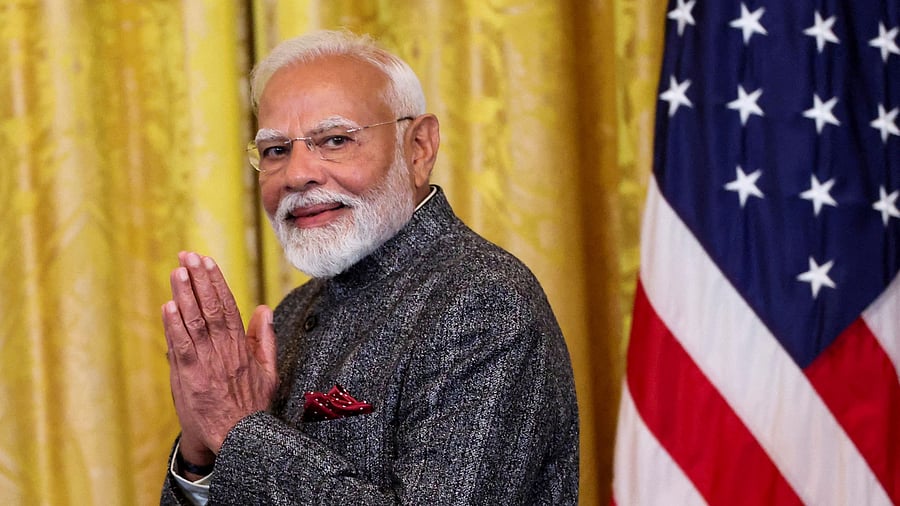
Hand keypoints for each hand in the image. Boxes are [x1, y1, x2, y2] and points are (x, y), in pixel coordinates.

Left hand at [162, 251, 277, 458]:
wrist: (238, 439)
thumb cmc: (251, 406)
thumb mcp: (268, 372)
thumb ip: (265, 339)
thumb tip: (265, 309)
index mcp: (241, 347)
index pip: (228, 306)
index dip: (217, 282)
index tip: (207, 261)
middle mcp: (224, 351)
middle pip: (210, 307)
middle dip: (199, 279)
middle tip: (188, 255)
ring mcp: (206, 363)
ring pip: (195, 322)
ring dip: (185, 295)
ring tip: (177, 271)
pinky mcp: (190, 377)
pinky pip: (182, 346)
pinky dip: (174, 326)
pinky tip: (169, 306)